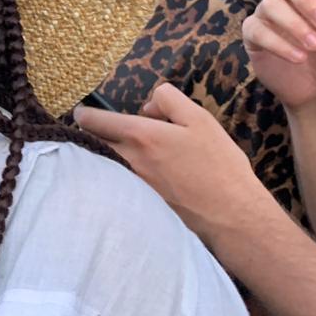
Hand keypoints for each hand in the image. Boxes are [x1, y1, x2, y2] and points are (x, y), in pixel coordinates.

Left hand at [74, 83, 265, 244]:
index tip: (84, 113)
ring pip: (99, 166)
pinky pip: (113, 186)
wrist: (231, 215)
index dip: (85, 114)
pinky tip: (130, 177)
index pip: (93, 121)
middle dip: (89, 136)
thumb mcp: (200, 119)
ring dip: (100, 157)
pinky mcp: (136, 206)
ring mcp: (129, 187)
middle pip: (89, 144)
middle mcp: (127, 162)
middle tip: (100, 132)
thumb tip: (146, 106)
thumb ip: (169, 100)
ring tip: (114, 152)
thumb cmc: (219, 165)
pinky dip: (112, 178)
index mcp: (141, 136)